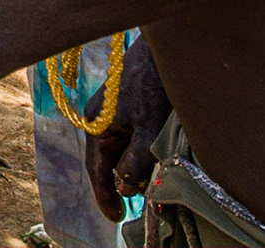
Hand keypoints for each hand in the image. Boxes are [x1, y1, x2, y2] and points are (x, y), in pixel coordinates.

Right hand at [84, 35, 171, 219]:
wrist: (168, 46)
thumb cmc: (155, 85)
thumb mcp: (149, 130)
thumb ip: (135, 162)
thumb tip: (125, 187)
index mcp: (96, 123)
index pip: (97, 169)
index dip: (106, 196)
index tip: (117, 218)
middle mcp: (100, 117)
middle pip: (108, 159)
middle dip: (121, 183)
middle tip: (137, 207)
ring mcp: (114, 109)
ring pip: (121, 148)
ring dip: (132, 168)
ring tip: (149, 186)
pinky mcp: (129, 102)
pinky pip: (130, 135)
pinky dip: (139, 152)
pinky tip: (154, 158)